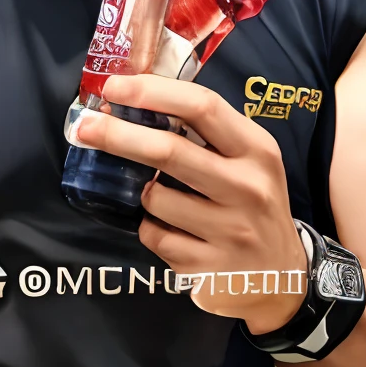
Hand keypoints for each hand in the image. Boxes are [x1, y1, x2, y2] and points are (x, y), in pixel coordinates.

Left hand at [77, 74, 307, 332]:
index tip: (113, 87)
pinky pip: (155, 236)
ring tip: (162, 197)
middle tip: (83, 127)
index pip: (202, 106)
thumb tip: (132, 100)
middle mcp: (248, 188)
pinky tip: (172, 230)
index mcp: (257, 150)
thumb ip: (204, 131)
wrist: (282, 279)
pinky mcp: (209, 268)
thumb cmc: (252, 203)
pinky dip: (151, 228)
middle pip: (169, 150)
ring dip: (144, 193)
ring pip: (155, 198)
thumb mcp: (248, 160)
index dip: (151, 92)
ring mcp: (230, 232)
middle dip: (117, 135)